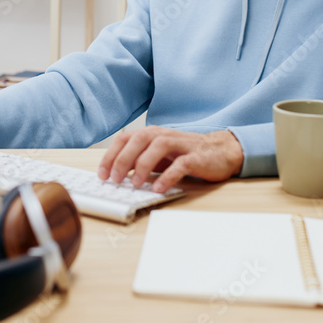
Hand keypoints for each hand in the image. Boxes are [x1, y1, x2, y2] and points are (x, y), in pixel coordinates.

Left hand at [96, 126, 243, 192]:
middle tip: (114, 180)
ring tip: (135, 184)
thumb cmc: (185, 154)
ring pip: (158, 147)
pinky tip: (158, 188)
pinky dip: (168, 176)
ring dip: (143, 165)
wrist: (220, 152)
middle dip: (123, 159)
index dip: (111, 155)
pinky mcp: (196, 157)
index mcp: (151, 134)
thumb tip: (115, 174)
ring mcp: (181, 145)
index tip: (102, 174)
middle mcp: (164, 136)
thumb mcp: (158, 156)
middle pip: (139, 140)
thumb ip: (138, 161)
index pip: (125, 139)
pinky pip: (180, 164)